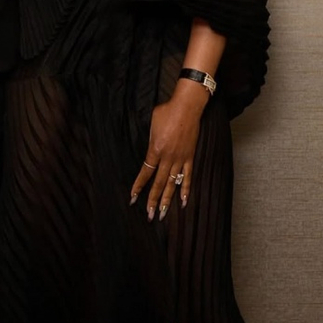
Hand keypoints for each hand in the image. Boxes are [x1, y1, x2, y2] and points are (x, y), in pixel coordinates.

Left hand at [129, 80, 208, 219]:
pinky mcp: (190, 157)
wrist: (187, 106)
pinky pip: (188, 176)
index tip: (133, 197)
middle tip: (149, 215)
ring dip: (167, 200)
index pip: (145, 173)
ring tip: (163, 215)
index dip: (138, 186)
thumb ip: (150, 140)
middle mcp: (167, 157)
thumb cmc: (167, 111)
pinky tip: (183, 202)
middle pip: (158, 183)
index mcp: (155, 149)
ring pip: (172, 184)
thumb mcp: (151, 124)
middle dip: (153, 200)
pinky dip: (185, 190)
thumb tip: (150, 148)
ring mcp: (180, 158)